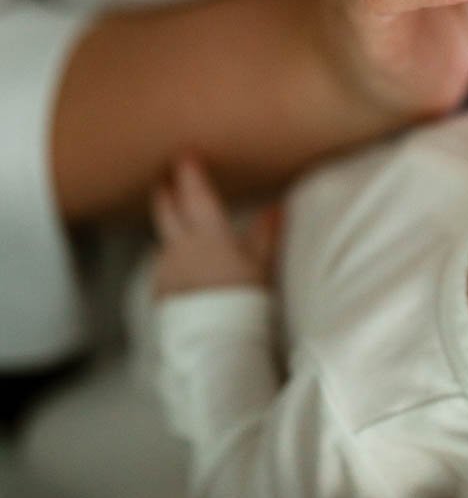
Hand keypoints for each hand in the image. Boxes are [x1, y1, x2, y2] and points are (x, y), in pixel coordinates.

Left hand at [152, 158, 279, 297]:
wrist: (214, 342)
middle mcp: (179, 246)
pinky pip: (164, 269)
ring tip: (182, 231)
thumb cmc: (242, 301)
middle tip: (166, 178)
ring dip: (171, 231)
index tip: (185, 155)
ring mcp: (165, 269)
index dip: (189, 172)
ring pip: (165, 240)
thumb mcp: (261, 265)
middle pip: (165, 209)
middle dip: (166, 190)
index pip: (194, 194)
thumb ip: (266, 233)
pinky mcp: (159, 291)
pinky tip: (184, 271)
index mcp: (207, 234)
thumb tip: (277, 207)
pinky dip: (173, 262)